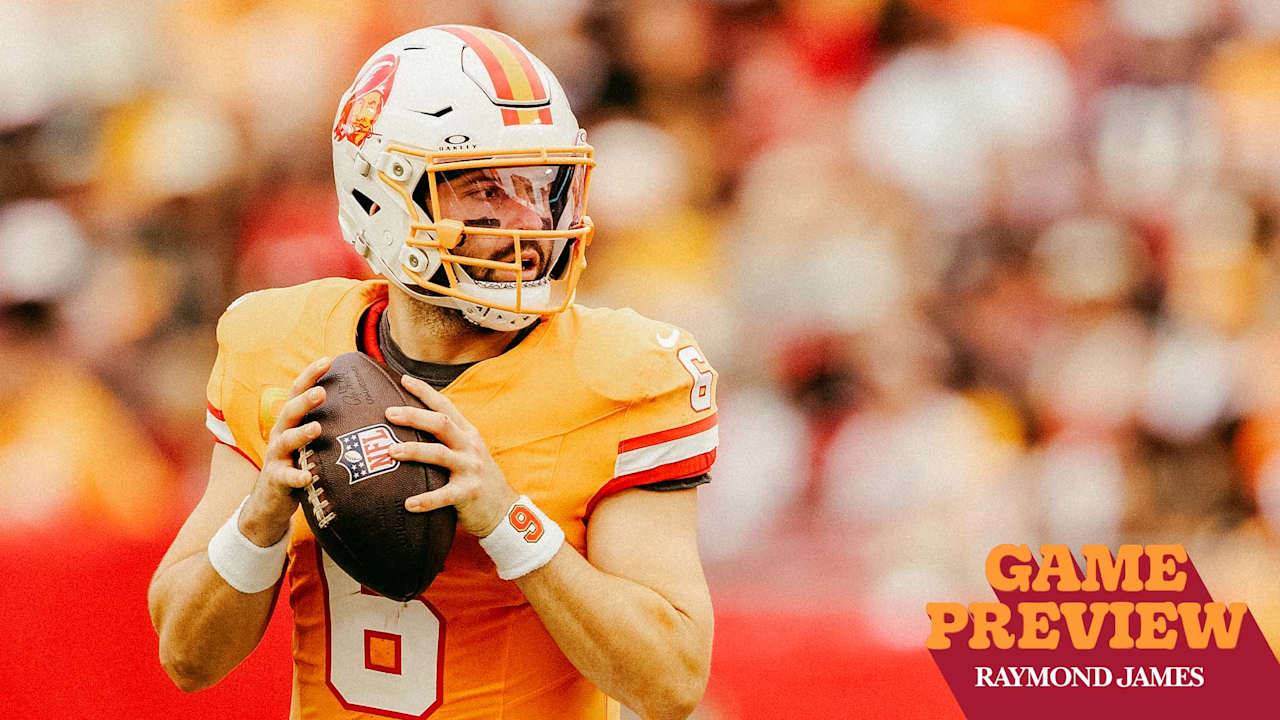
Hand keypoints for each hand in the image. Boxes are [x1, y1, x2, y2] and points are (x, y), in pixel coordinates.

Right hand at [238, 356, 331, 546]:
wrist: (271, 502)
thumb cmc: (300, 464)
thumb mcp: (312, 442)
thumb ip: (328, 423)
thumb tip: (363, 402)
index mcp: (291, 422)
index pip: (298, 392)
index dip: (311, 375)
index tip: (328, 359)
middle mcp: (281, 435)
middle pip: (290, 412)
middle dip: (305, 400)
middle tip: (322, 392)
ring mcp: (276, 457)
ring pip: (286, 441)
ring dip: (301, 434)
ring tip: (317, 429)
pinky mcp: (277, 480)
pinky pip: (286, 477)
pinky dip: (297, 476)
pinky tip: (308, 476)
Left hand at [386, 375, 519, 536]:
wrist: (504, 509)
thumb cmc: (475, 477)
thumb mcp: (467, 451)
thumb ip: (447, 439)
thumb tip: (411, 425)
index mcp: (467, 433)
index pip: (445, 406)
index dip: (425, 391)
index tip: (403, 379)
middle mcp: (470, 446)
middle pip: (441, 424)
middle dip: (415, 416)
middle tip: (389, 413)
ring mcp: (471, 469)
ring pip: (440, 454)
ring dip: (415, 451)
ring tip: (392, 451)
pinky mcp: (470, 493)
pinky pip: (445, 496)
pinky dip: (426, 500)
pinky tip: (408, 504)